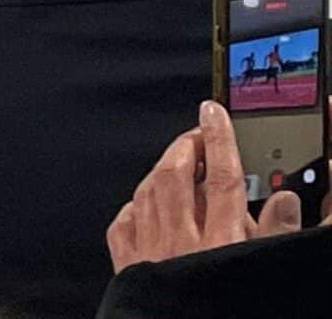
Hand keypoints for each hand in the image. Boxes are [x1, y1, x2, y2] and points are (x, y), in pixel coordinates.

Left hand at [108, 101, 303, 271]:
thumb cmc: (224, 306)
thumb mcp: (264, 269)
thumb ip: (278, 234)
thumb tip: (288, 200)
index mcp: (221, 242)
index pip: (219, 176)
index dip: (218, 138)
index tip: (215, 111)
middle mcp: (179, 240)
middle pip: (176, 175)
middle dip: (186, 146)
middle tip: (198, 131)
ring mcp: (149, 252)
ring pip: (147, 192)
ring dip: (161, 169)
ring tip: (176, 159)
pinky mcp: (128, 268)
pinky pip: (124, 223)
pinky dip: (135, 205)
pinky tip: (142, 202)